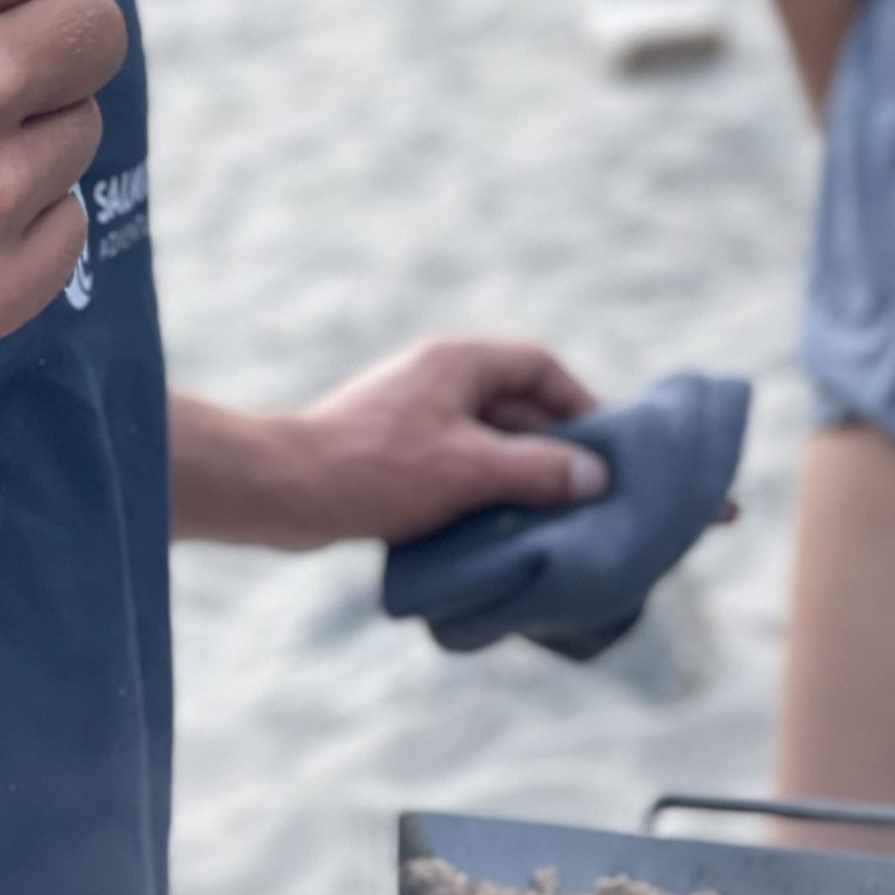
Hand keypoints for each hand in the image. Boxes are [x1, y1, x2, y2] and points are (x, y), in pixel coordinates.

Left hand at [171, 340, 605, 550]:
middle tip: (588, 497)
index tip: (607, 448)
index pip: (537, 365)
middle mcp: (436, 379)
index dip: (578, 402)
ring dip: (519, 476)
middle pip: (516, 404)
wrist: (287, 491)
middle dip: (553, 449)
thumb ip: (537, 470)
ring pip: (488, 439)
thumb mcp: (470, 469)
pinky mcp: (394, 450)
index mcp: (456, 363)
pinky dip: (483, 490)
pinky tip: (499, 531)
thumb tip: (595, 476)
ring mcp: (414, 414)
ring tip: (552, 523)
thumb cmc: (378, 471)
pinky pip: (458, 463)